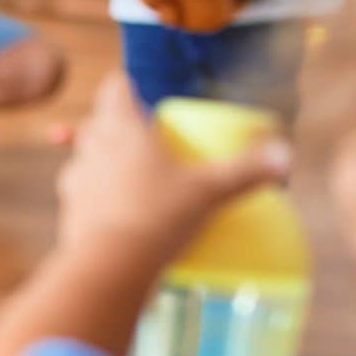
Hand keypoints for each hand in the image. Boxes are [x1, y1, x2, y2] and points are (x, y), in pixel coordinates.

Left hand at [55, 74, 286, 259]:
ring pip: (84, 159)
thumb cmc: (160, 217)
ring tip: (131, 180)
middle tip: (144, 141)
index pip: (116, 88)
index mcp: (122, 128)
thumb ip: (248, 171)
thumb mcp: (210, 192)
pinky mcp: (68, 212)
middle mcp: (92, 147)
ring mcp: (74, 180)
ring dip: (102, 163)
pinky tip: (117, 215)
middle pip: (98, 122)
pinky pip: (79, 196)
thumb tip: (288, 156)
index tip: (139, 95)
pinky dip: (95, 199)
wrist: (109, 268)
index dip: (127, 88)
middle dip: (117, 127)